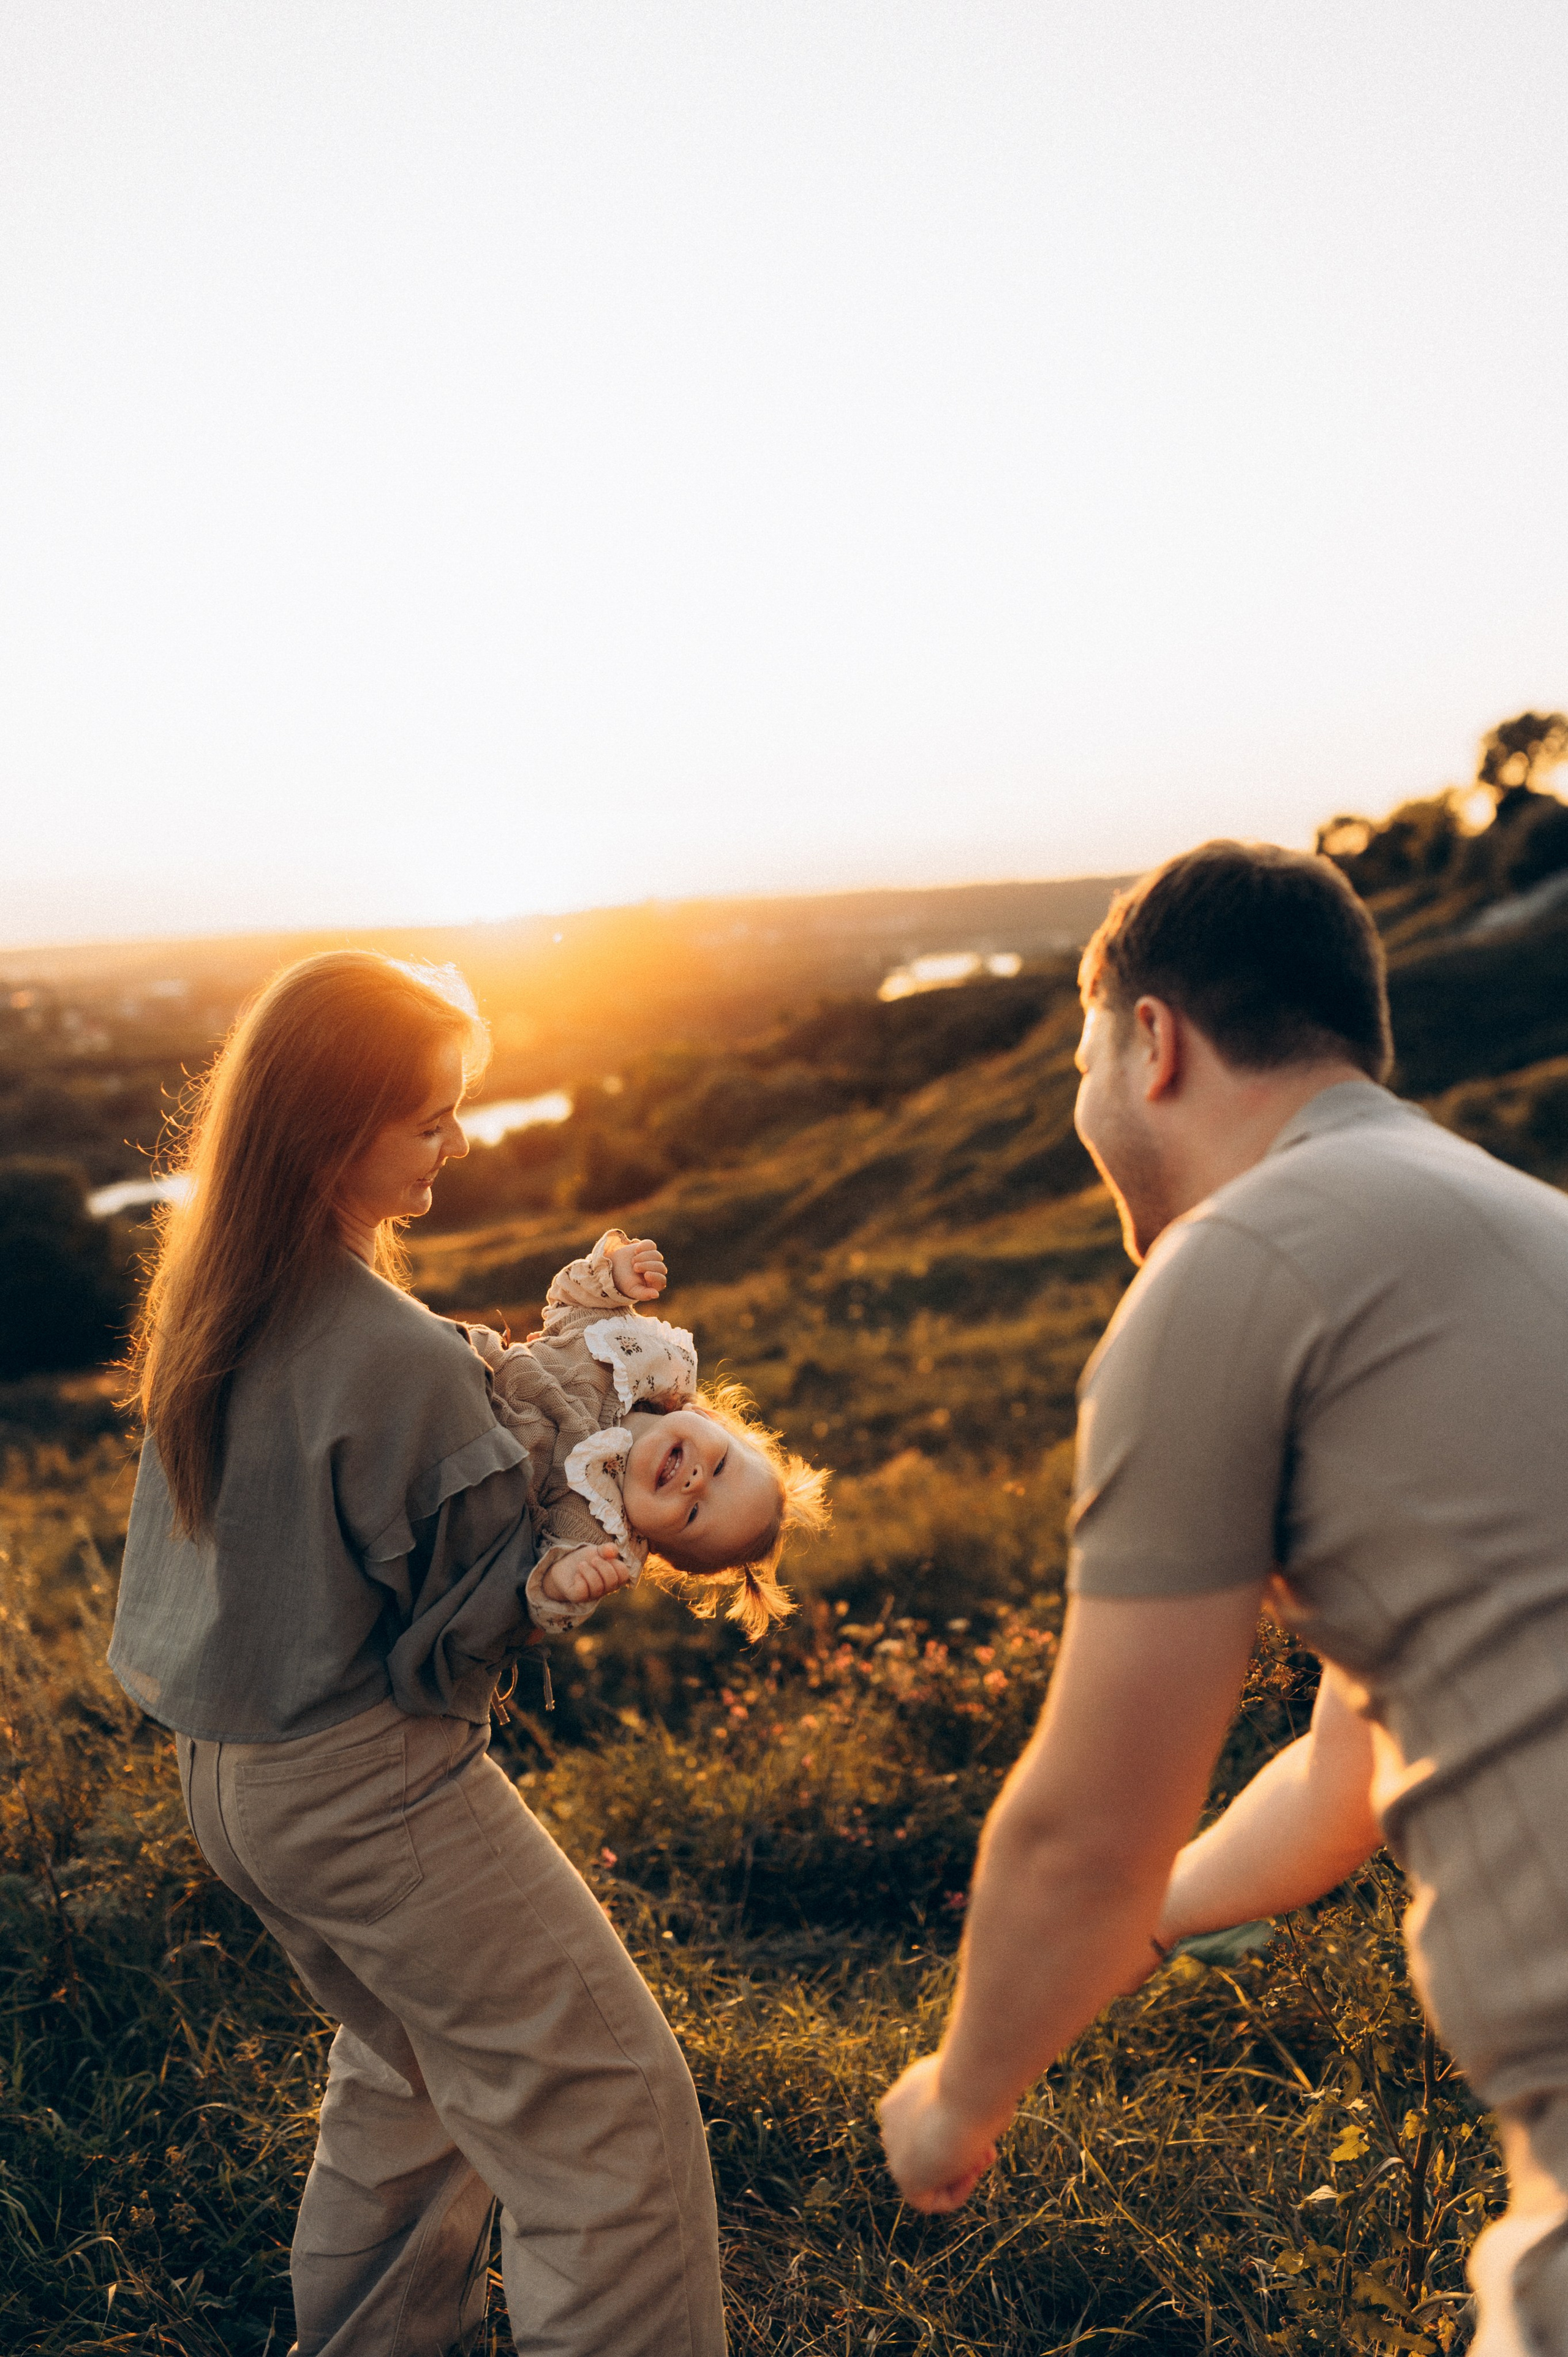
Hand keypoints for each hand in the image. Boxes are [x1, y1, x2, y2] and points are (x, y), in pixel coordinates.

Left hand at [539, 1543, 633, 1604]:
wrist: (564, 1567)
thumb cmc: (585, 1560)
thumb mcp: (597, 1551)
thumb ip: (607, 1549)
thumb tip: (612, 1551)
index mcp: (613, 1578)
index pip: (624, 1575)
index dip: (616, 1564)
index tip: (606, 1556)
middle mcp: (605, 1589)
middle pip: (612, 1581)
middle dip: (602, 1566)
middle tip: (593, 1559)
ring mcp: (591, 1595)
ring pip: (597, 1587)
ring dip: (589, 1571)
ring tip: (581, 1565)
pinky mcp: (577, 1597)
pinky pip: (582, 1591)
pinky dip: (579, 1579)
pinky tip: (577, 1575)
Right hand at [610, 1237, 666, 1300]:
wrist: (613, 1268)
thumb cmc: (624, 1282)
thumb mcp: (632, 1290)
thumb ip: (644, 1294)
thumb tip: (656, 1295)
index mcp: (655, 1284)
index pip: (662, 1280)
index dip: (656, 1277)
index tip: (646, 1275)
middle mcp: (656, 1271)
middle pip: (660, 1267)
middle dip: (647, 1266)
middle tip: (635, 1267)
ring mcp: (653, 1259)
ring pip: (656, 1255)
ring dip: (644, 1257)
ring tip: (633, 1261)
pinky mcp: (648, 1248)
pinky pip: (651, 1245)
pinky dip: (644, 1247)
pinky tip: (637, 1251)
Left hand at [877, 2053, 998, 2213]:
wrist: (967, 2089)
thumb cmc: (978, 2087)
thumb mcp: (970, 2097)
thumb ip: (963, 2117)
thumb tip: (972, 2139)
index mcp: (906, 2094)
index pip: (928, 2124)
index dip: (959, 2133)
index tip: (984, 2135)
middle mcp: (895, 2118)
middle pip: (928, 2148)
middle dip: (962, 2152)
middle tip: (987, 2152)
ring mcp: (895, 2146)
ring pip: (927, 2172)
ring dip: (960, 2172)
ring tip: (981, 2159)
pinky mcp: (903, 2175)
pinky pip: (925, 2200)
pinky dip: (952, 2196)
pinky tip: (969, 2177)